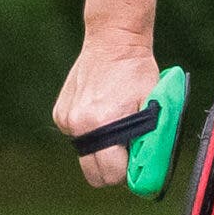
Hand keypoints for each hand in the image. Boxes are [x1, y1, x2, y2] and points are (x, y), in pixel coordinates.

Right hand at [54, 35, 162, 188]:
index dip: (128, 174)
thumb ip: (150, 139)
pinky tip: (102, 111)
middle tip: (128, 153)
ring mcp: (66, 119)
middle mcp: (79, 124)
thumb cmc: (137, 71)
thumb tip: (147, 169)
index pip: (112, 174)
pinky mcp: (59, 113)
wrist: (113, 40)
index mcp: (104, 123)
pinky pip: (77, 137)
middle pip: (93, 174)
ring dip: (102, 149)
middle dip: (112, 170)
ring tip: (116, 124)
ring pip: (85, 154)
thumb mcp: (154, 105)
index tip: (138, 163)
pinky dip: (91, 133)